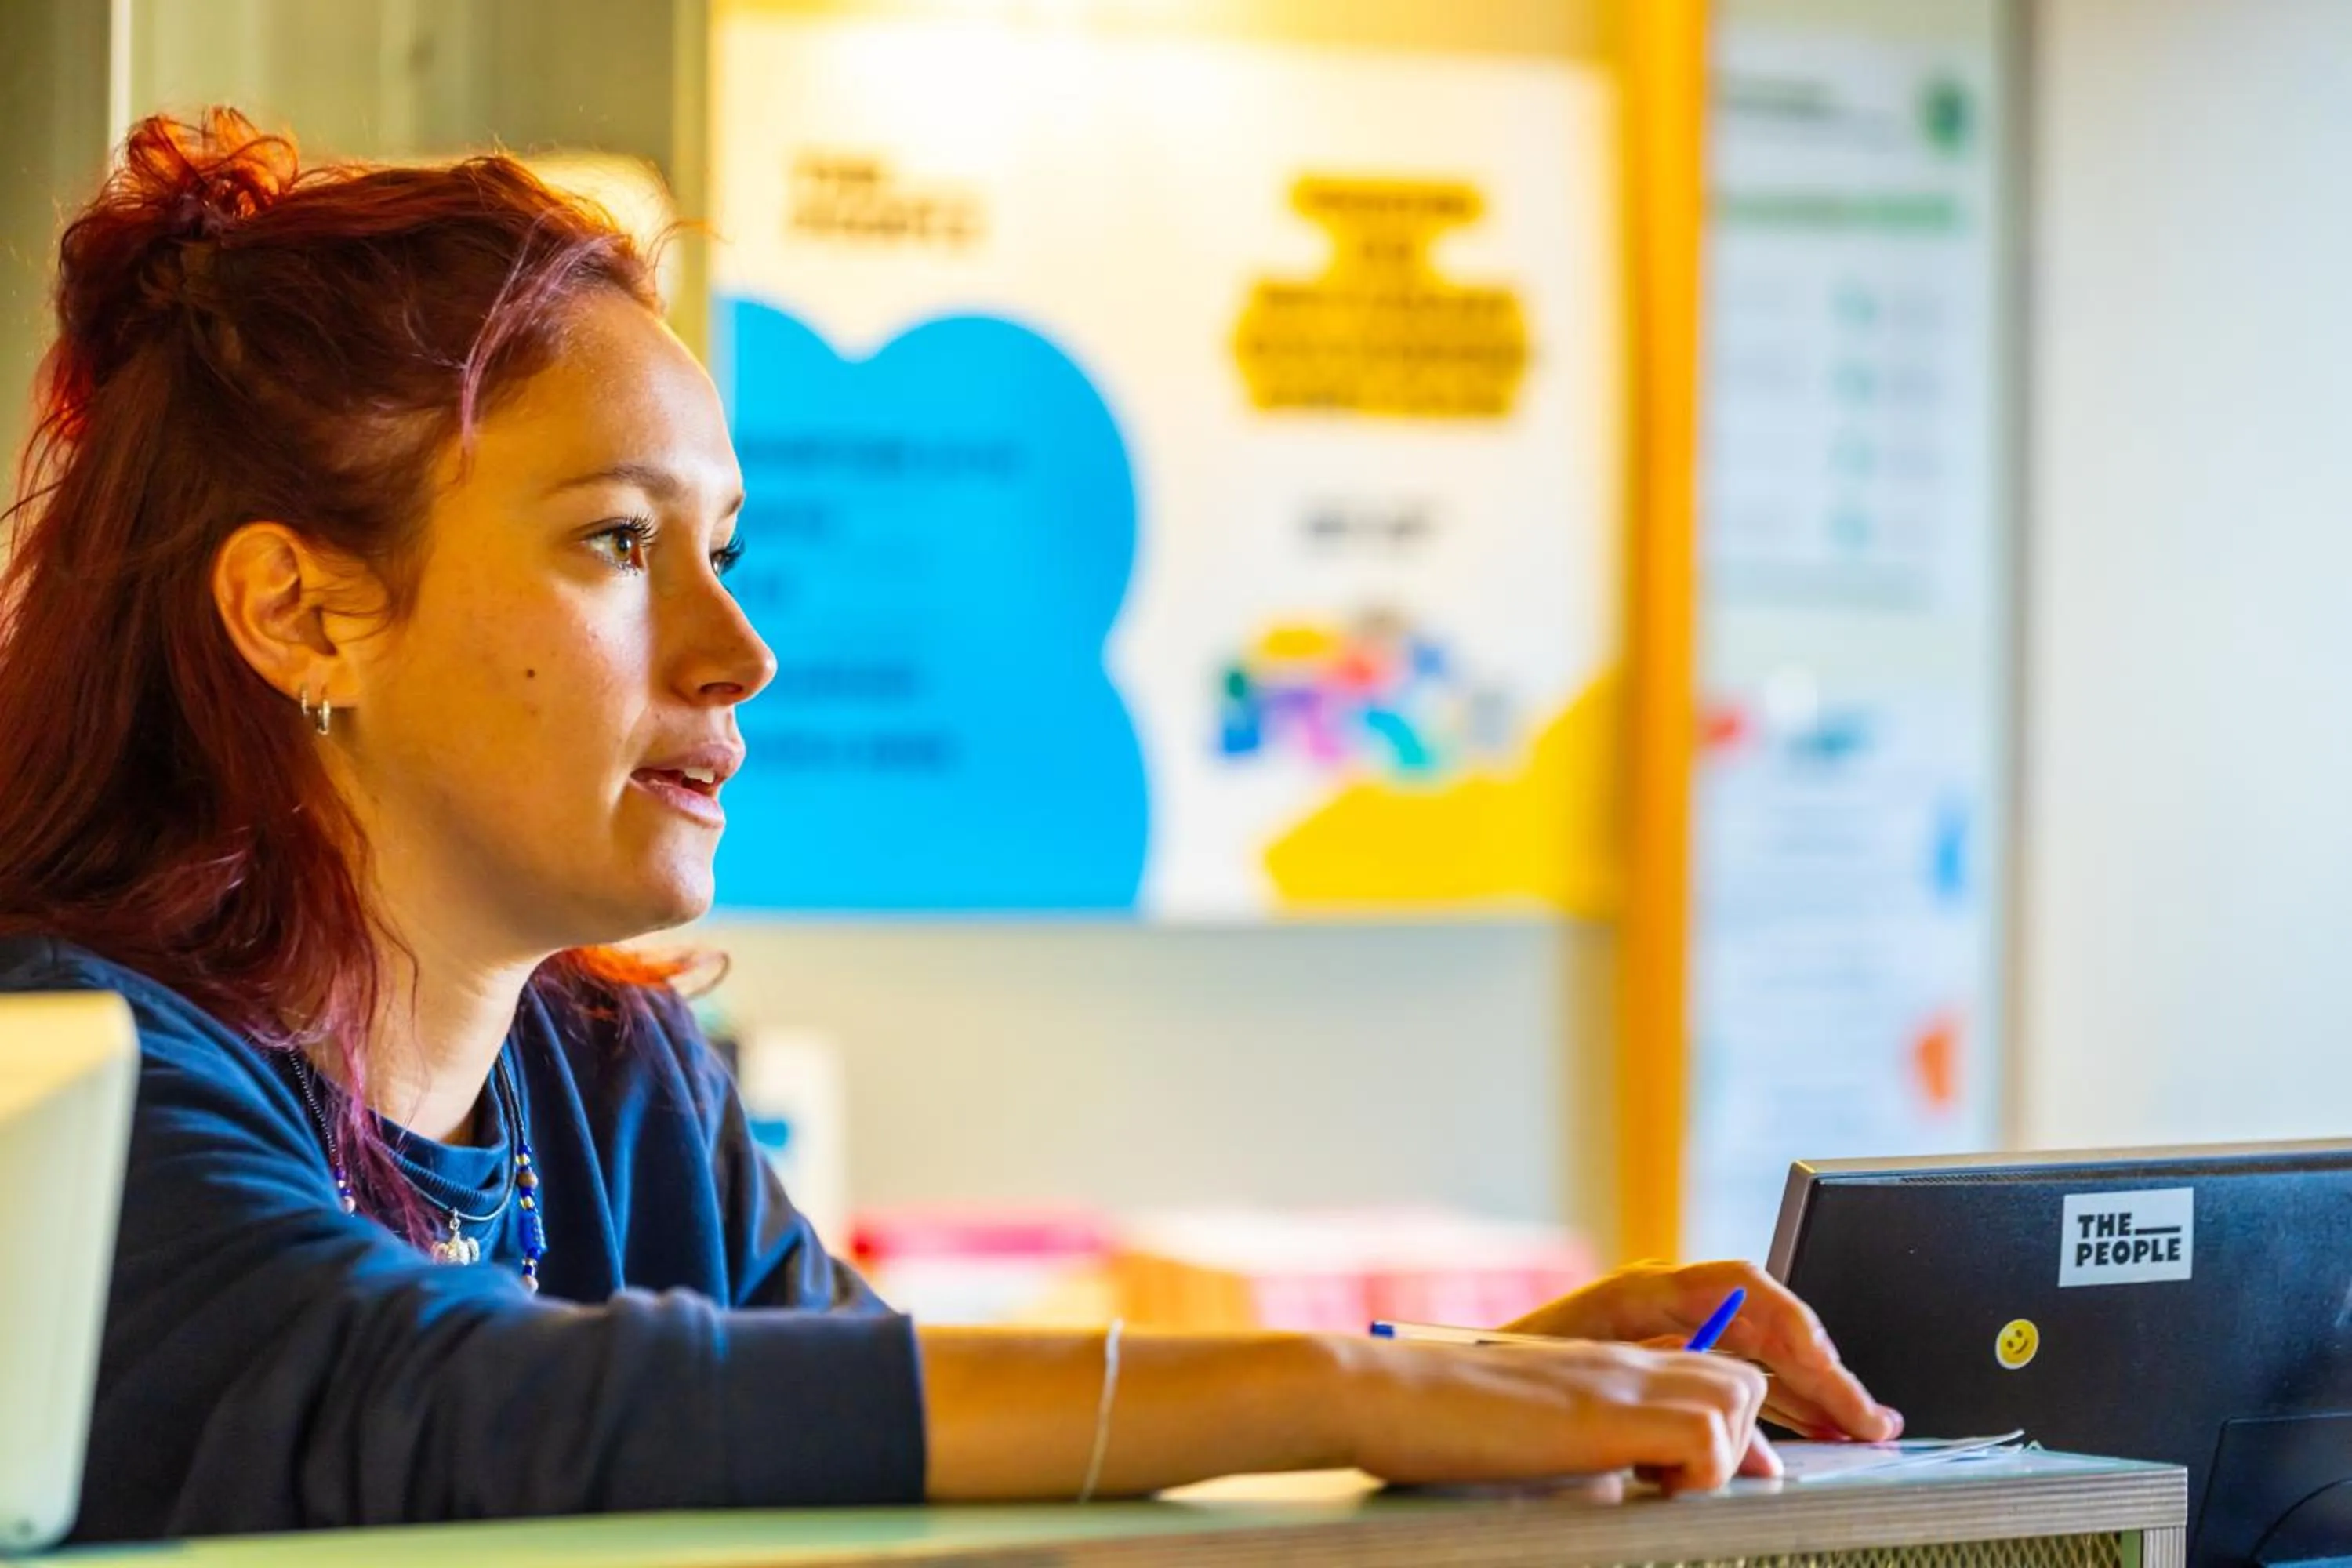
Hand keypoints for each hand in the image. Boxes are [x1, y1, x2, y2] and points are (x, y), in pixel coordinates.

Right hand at [1332, 1334, 1774, 1493]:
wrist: (1380, 1393)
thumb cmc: (1431, 1425)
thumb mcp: (1527, 1439)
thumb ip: (1586, 1454)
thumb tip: (1625, 1490)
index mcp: (1601, 1367)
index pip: (1708, 1375)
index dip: (1723, 1430)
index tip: (1686, 1482)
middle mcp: (1620, 1362)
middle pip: (1741, 1378)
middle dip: (1738, 1440)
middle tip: (1680, 1488)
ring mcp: (1618, 1379)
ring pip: (1741, 1393)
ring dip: (1720, 1451)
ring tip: (1658, 1487)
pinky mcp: (1607, 1412)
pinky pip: (1707, 1435)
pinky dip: (1697, 1471)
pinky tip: (1643, 1489)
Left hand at [1501, 1259, 1901, 1443]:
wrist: (1459, 1387)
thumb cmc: (1503, 1368)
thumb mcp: (1577, 1362)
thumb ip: (1650, 1372)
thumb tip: (1726, 1403)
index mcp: (1644, 1291)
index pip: (1743, 1287)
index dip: (1793, 1326)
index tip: (1824, 1368)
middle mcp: (1665, 1307)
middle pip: (1765, 1327)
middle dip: (1823, 1372)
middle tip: (1870, 1420)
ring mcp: (1669, 1337)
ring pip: (1760, 1359)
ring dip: (1810, 1393)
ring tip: (1859, 1429)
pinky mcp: (1666, 1369)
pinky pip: (1737, 1381)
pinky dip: (1776, 1407)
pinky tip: (1807, 1434)